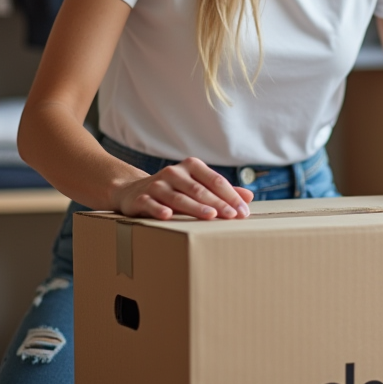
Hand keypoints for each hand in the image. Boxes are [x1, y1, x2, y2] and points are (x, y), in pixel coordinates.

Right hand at [112, 157, 253, 220]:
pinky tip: (168, 215)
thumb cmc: (173, 191)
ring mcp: (157, 185)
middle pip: (200, 190)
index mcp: (191, 166)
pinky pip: (151, 203)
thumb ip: (221, 192)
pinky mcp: (141, 198)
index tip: (243, 211)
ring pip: (179, 198)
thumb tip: (249, 197)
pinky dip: (158, 209)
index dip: (231, 196)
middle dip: (218, 203)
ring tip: (211, 216)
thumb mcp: (197, 187)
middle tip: (232, 216)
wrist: (133, 191)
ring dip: (195, 207)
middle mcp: (174, 173)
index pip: (215, 181)